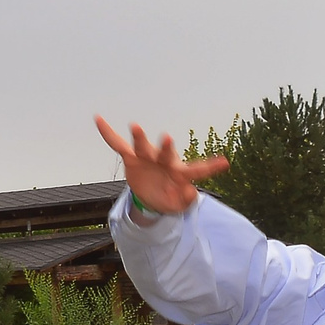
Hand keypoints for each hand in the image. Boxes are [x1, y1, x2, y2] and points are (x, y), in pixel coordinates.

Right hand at [93, 117, 228, 218]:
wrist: (151, 196)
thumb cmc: (169, 198)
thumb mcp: (179, 204)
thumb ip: (187, 200)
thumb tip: (191, 193)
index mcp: (181, 173)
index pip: (197, 170)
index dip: (210, 168)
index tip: (225, 163)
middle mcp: (165, 161)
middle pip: (166, 153)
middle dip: (166, 147)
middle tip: (167, 139)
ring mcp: (148, 157)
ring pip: (143, 147)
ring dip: (140, 138)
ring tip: (135, 127)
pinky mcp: (131, 158)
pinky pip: (118, 145)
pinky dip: (109, 133)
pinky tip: (99, 119)